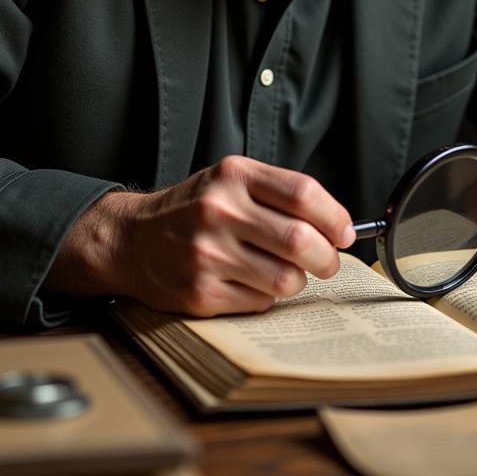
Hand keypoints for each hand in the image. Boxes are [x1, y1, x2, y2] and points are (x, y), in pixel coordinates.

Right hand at [46, 155, 355, 315]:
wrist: (131, 238)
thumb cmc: (193, 208)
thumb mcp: (230, 180)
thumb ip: (279, 193)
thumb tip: (336, 225)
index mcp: (234, 175)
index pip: (303, 193)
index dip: (335, 217)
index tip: (345, 233)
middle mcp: (220, 210)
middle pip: (300, 239)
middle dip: (326, 257)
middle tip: (328, 261)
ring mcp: (208, 253)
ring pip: (285, 278)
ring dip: (297, 280)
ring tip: (286, 273)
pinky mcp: (200, 292)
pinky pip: (260, 302)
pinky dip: (267, 296)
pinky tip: (253, 283)